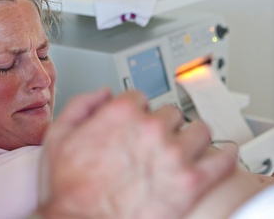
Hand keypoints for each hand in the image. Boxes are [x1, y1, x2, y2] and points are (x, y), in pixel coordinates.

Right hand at [37, 89, 237, 217]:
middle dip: (161, 124)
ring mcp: (174, 154)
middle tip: (154, 140)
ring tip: (184, 146)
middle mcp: (151, 128)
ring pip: (198, 130)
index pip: (140, 96)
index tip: (135, 121)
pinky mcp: (191, 182)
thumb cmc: (69, 188)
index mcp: (121, 114)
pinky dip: (224, 155)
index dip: (135, 110)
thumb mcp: (58, 136)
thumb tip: (103, 93)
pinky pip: (223, 160)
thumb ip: (81, 105)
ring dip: (191, 136)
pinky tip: (220, 155)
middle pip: (170, 112)